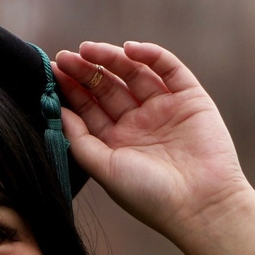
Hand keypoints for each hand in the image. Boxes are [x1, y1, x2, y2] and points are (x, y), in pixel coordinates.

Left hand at [53, 40, 254, 246]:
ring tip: (88, 49)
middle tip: (65, 57)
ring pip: (134, 73)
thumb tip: (58, 110)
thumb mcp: (104, 169)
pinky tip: (129, 49)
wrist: (201, 205)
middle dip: (86, 71)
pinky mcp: (191, 99)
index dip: (72, 89)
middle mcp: (139, 123)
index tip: (53, 71)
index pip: (89, 107)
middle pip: (108, 87)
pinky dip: (151, 55)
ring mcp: (165, 109)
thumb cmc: (149, 195)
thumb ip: (79, 140)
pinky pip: (169, 69)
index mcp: (117, 142)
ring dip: (112, 58)